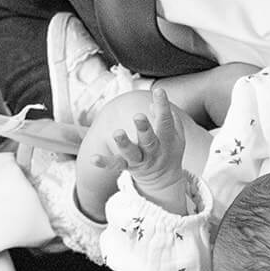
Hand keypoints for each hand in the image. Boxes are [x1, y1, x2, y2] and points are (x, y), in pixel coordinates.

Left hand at [100, 87, 185, 204]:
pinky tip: (93, 158)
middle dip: (144, 128)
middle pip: (149, 140)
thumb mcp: (176, 135)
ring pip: (131, 153)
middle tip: (138, 116)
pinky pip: (115, 165)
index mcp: (167, 141)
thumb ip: (168, 118)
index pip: (165, 122)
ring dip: (123, 143)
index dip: (163, 106)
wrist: (163, 179)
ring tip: (117, 133)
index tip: (159, 91)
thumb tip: (152, 103)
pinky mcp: (127, 167)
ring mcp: (140, 160)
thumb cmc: (169, 149)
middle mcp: (153, 152)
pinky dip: (104, 162)